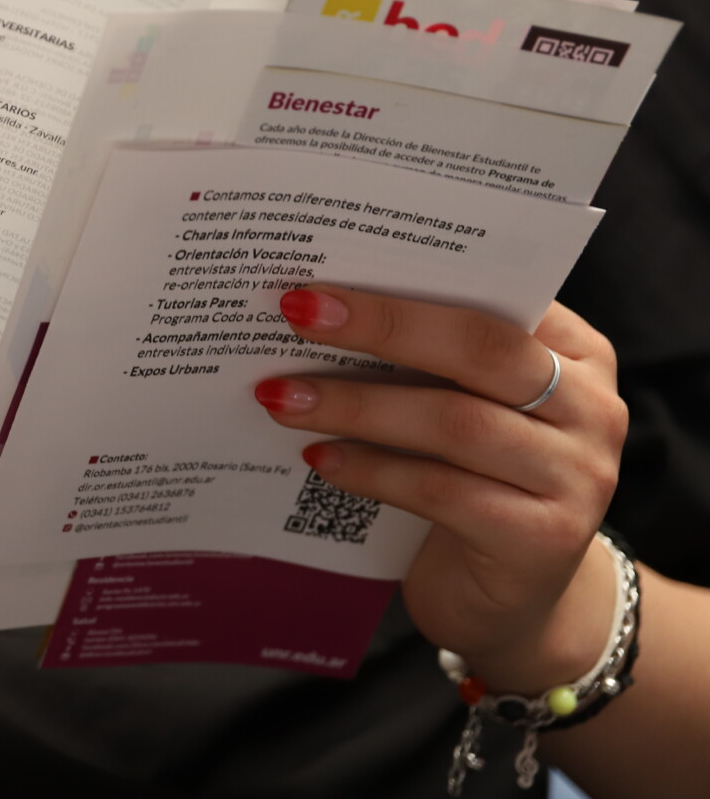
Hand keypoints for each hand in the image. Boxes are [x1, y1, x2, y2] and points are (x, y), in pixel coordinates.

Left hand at [255, 286, 626, 688]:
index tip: (322, 273)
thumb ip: (426, 359)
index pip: (494, 297)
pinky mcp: (543, 540)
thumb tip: (318, 306)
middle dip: (380, 327)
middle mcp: (592, 408)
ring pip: (456, 423)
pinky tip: (320, 459)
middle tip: (295, 313)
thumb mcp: (465, 406)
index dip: (406, 282)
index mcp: (576, 353)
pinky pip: (443, 492)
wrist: (511, 600)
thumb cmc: (474, 478)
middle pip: (481, 349)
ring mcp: (578, 476)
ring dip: (357, 406)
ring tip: (282, 397)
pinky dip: (372, 471)